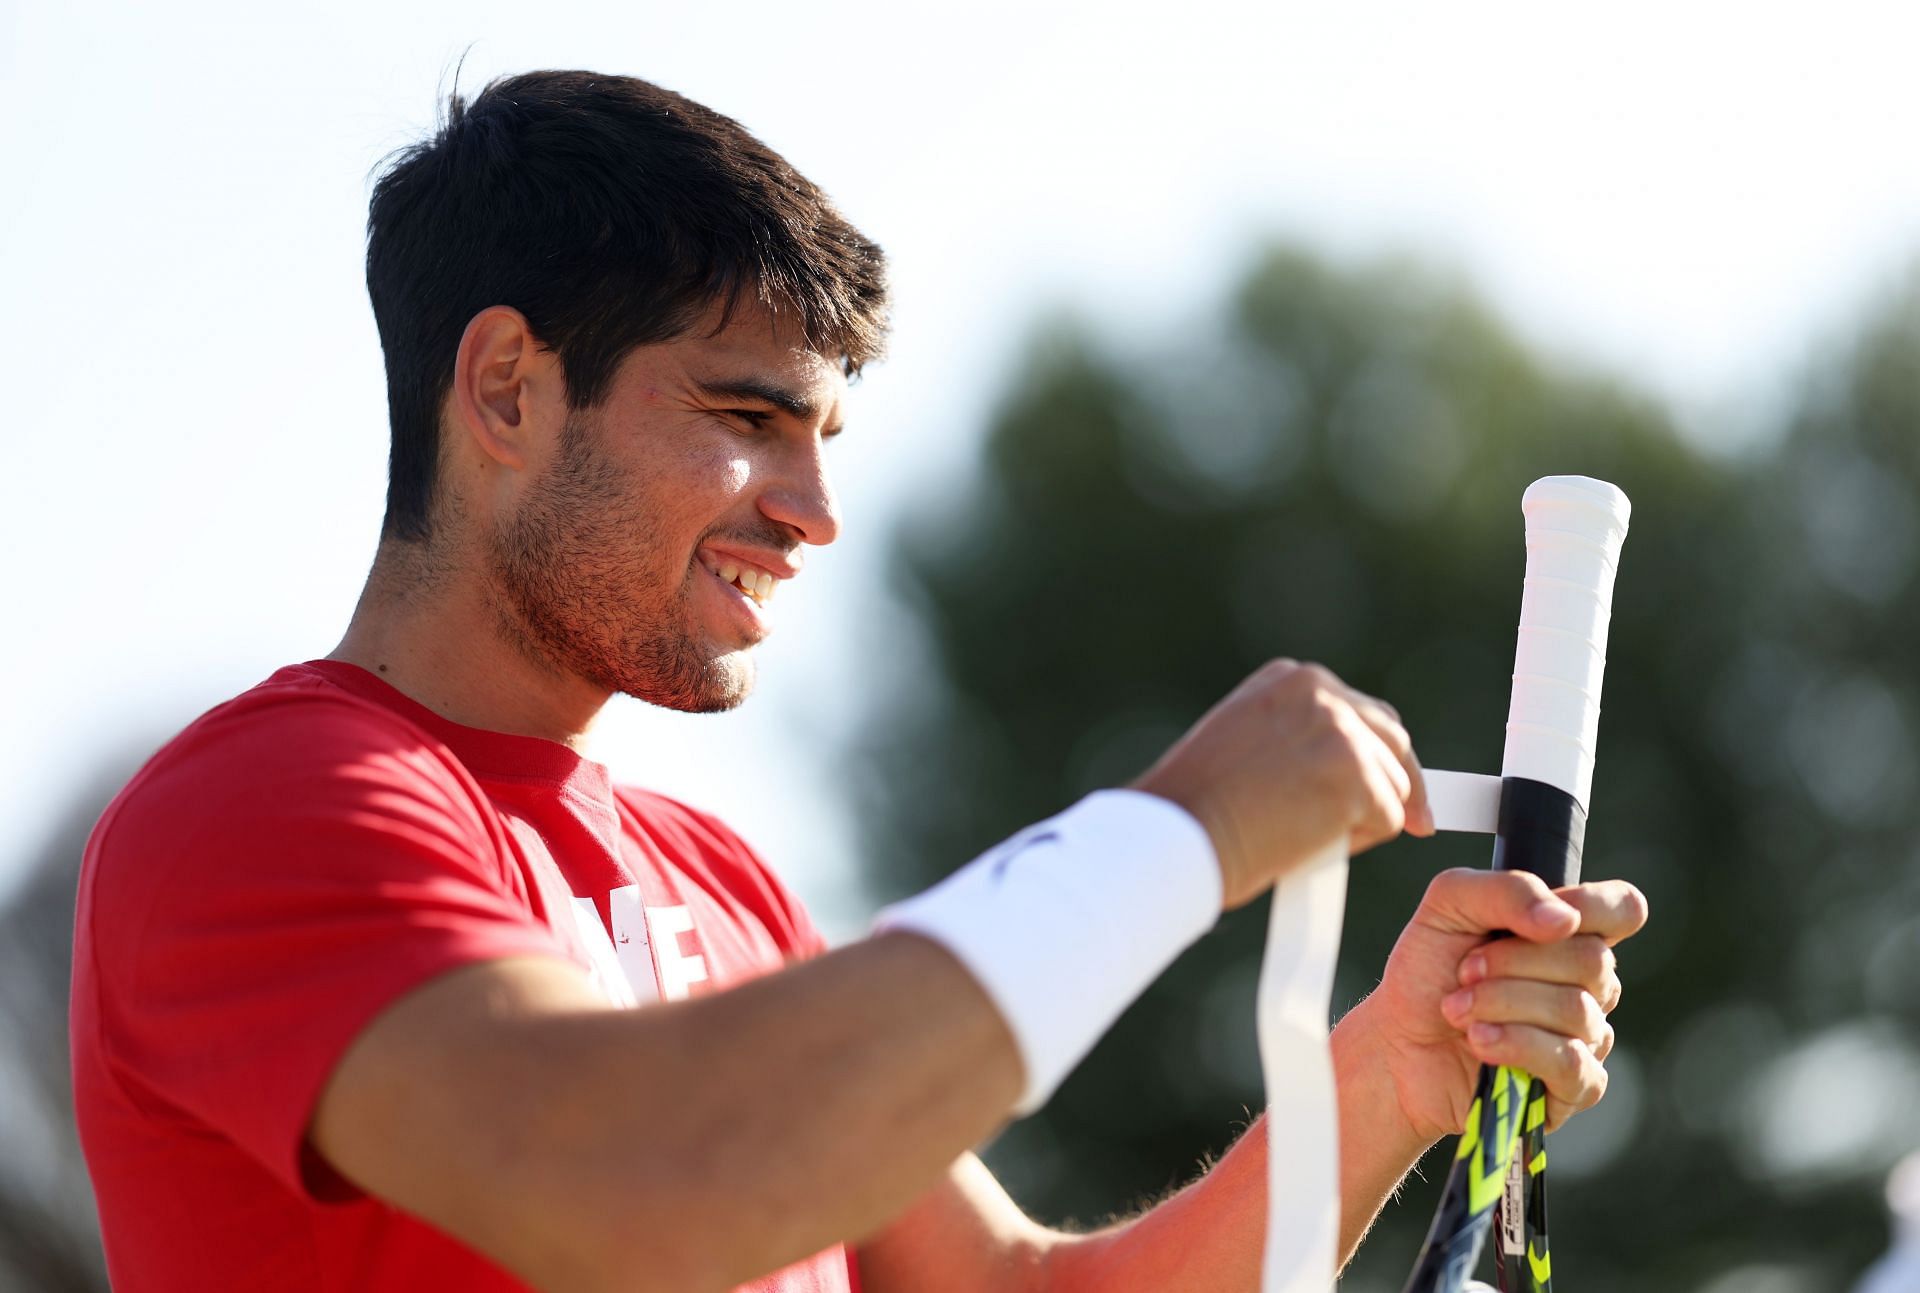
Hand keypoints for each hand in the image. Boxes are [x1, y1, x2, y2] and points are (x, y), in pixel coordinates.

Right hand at [1131, 660, 1433, 908]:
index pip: (1360, 711)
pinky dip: (1360, 843)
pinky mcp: (1356, 779)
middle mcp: (1320, 693)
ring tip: (1313, 837)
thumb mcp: (1244, 743)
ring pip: (1394, 785)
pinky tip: (1315, 845)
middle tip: (1412, 818)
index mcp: (1290, 680)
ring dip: (1367, 818)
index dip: (1375, 752)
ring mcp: (1341, 733)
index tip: (1383, 779)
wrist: (1177, 833)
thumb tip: (1345, 769)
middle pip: (1391, 739)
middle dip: (1399, 781)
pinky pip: (1389, 820)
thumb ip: (1295, 740)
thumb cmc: (1194, 805)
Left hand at [1348, 870, 1648, 1142]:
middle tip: (1464, 971)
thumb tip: (1565, 920)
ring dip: (1500, 1003)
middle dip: (1513, 962)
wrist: (1396, 1044)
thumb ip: (1505, 891)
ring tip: (1457, 1009)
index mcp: (1568, 934)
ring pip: (1576, 1011)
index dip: (1593, 906)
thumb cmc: (1428, 971)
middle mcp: (1589, 984)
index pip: (1623, 910)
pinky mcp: (1574, 1088)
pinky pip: (1571, 1065)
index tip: (1540, 919)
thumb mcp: (1449, 906)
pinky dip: (1516, 1046)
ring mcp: (1586, 1037)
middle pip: (1593, 960)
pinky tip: (1479, 1041)